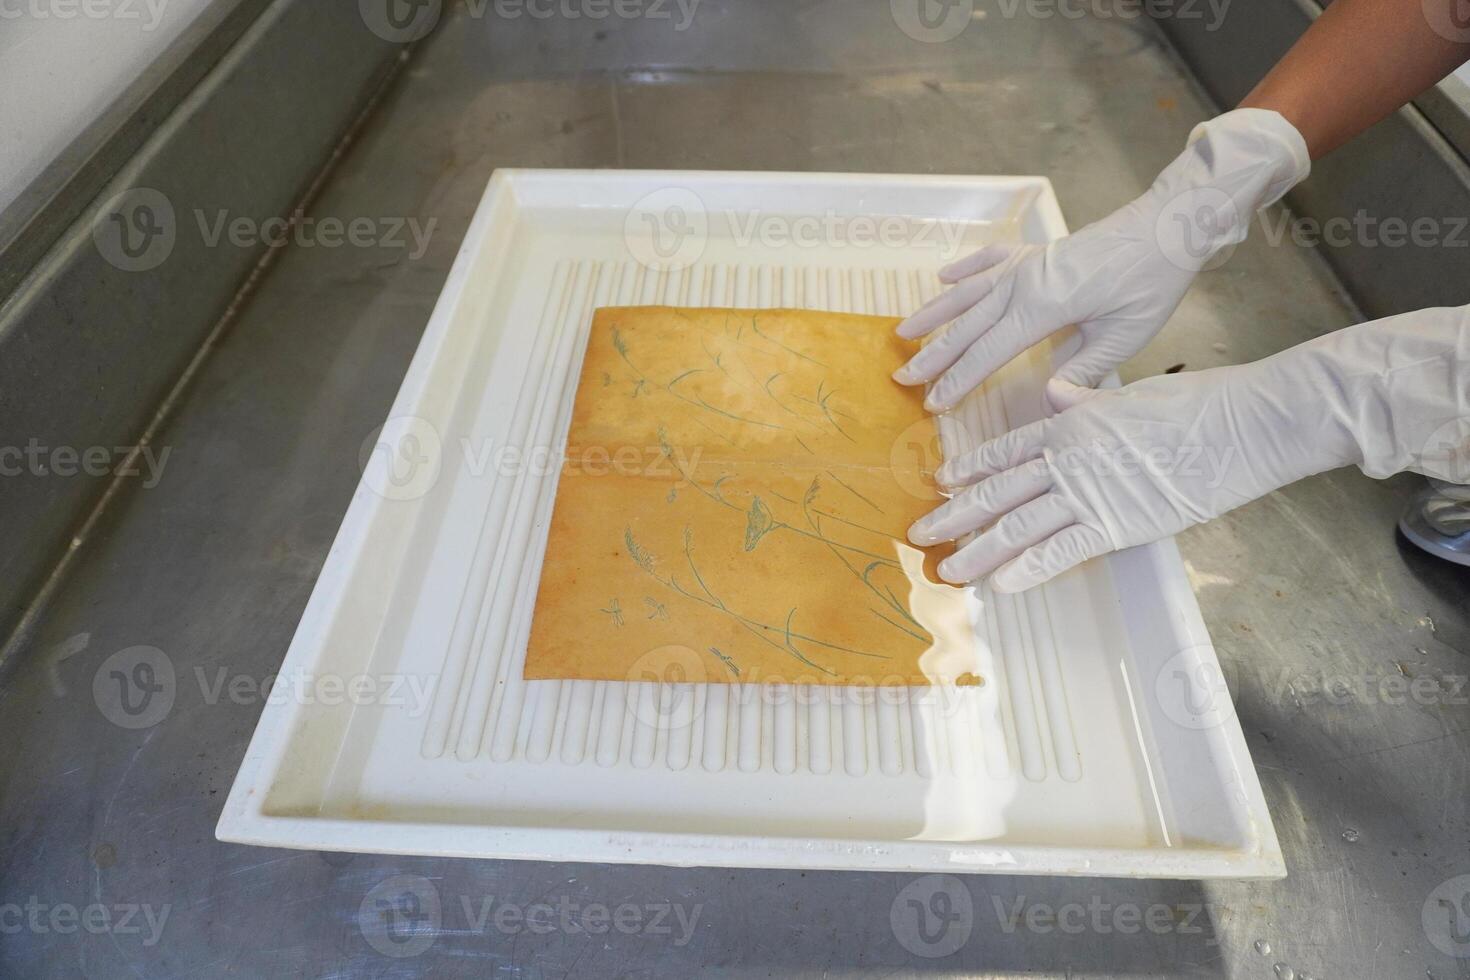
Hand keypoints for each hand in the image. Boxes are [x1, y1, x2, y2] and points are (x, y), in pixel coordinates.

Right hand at [892, 108, 1309, 413]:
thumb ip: (1083, 369)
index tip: (932, 403)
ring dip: (934, 313)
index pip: (988, 352)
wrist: (1169, 225)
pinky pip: (991, 259)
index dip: (957, 380)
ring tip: (903, 332)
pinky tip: (944, 277)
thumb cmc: (1152, 281)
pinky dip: (965, 268)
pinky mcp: (1039, 251)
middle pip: (967, 325)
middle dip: (932, 355)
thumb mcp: (1124, 336)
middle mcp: (1024, 282)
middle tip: (901, 378)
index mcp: (1043, 307)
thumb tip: (1047, 399)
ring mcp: (1028, 262)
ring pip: (968, 292)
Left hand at [907, 306, 1469, 590]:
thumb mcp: (1132, 393)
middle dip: (956, 515)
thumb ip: (1089, 401)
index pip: (1007, 450)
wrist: (1245, 421)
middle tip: (920, 534)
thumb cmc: (1200, 403)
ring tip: (947, 571)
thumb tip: (1059, 391)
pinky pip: (1062, 550)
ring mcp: (1090, 491)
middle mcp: (1069, 458)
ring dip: (978, 549)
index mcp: (1072, 424)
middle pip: (999, 491)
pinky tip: (999, 584)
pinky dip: (1028, 568)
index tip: (942, 482)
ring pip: (1018, 524)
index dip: (971, 469)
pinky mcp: (1119, 523)